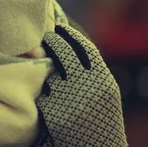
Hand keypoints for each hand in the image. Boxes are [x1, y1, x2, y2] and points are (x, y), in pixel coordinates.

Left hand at [35, 24, 127, 146]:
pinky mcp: (53, 113)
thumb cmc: (101, 121)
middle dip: (52, 42)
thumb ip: (91, 70)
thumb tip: (68, 42)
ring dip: (49, 76)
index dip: (71, 35)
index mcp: (104, 81)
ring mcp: (69, 99)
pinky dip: (44, 98)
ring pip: (49, 75)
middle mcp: (88, 87)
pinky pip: (42, 96)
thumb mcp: (105, 93)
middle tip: (47, 38)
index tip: (60, 27)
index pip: (85, 48)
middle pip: (63, 53)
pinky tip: (54, 108)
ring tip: (58, 86)